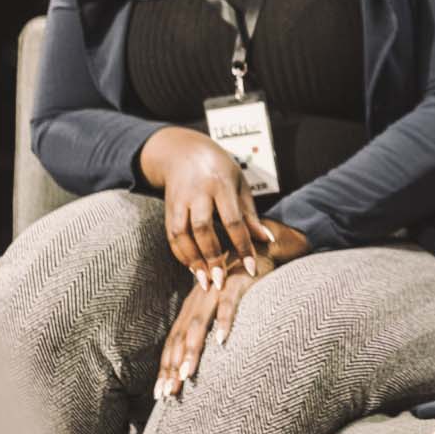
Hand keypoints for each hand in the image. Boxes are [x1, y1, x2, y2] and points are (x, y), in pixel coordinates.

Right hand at [138, 126, 273, 289]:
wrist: (183, 151)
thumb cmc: (220, 169)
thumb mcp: (240, 185)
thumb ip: (250, 214)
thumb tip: (267, 240)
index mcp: (221, 185)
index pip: (233, 220)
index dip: (242, 245)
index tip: (251, 268)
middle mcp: (198, 193)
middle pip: (203, 229)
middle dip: (212, 257)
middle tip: (221, 281)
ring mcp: (180, 201)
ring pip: (182, 234)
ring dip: (193, 260)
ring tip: (205, 281)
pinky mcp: (167, 209)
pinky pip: (171, 235)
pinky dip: (181, 254)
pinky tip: (193, 268)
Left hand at [154, 268, 251, 399]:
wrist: (256, 249)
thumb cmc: (237, 283)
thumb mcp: (216, 305)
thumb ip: (205, 327)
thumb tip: (194, 361)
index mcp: (190, 309)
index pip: (173, 342)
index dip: (166, 369)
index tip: (161, 395)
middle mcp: (197, 301)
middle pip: (180, 337)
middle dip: (173, 367)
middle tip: (169, 393)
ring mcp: (215, 291)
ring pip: (199, 324)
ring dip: (191, 350)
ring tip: (187, 373)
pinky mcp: (236, 283)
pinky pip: (228, 304)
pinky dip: (223, 321)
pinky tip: (221, 340)